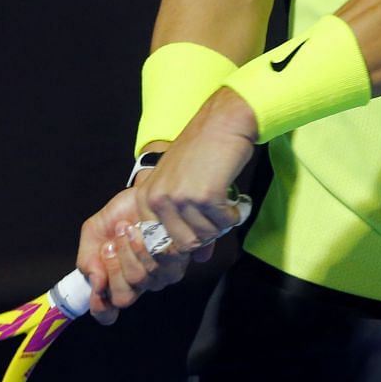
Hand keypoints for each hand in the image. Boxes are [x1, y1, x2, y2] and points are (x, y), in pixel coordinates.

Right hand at [74, 184, 188, 325]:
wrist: (142, 193)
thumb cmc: (119, 214)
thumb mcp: (93, 233)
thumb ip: (87, 258)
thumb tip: (95, 281)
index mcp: (115, 280)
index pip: (107, 311)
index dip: (101, 309)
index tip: (97, 291)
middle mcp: (138, 283)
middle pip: (123, 297)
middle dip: (114, 268)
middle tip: (110, 245)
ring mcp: (158, 275)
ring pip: (141, 280)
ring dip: (130, 253)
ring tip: (126, 229)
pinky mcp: (176, 260)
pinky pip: (161, 265)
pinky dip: (147, 245)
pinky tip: (142, 229)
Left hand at [139, 88, 257, 256]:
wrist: (222, 122)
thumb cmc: (203, 151)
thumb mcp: (182, 186)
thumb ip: (185, 223)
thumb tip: (200, 258)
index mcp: (147, 197)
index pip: (159, 243)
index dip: (183, 244)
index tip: (199, 232)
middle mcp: (159, 199)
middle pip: (183, 244)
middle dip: (205, 236)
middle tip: (216, 218)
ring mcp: (181, 198)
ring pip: (205, 236)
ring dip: (220, 225)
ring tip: (225, 205)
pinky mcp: (205, 196)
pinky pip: (223, 223)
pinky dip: (233, 216)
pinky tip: (233, 201)